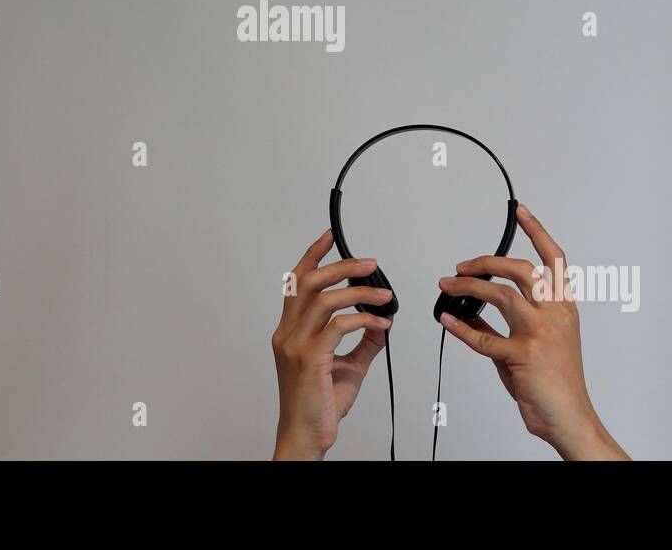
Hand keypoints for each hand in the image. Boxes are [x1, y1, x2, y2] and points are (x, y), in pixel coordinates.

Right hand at [271, 230, 393, 459]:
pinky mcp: (310, 359)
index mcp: (290, 330)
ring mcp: (296, 345)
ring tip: (384, 295)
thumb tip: (383, 322)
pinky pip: (338, 327)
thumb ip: (364, 342)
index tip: (330, 237)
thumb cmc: (319, 403)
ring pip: (324, 300)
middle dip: (341, 266)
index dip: (313, 255)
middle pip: (308, 282)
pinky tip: (381, 325)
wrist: (307, 435)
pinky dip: (363, 320)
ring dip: (359, 293)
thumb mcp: (349, 366)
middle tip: (370, 264)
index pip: (297, 282)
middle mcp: (288, 333)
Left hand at [437, 203, 628, 459]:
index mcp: (564, 307)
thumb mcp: (536, 344)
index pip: (555, 260)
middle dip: (486, 261)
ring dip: (467, 286)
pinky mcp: (522, 355)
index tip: (521, 210)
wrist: (570, 418)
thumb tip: (471, 310)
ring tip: (447, 284)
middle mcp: (555, 314)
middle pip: (521, 269)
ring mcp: (540, 333)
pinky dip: (460, 326)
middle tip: (462, 264)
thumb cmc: (556, 382)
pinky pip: (482, 336)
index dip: (537, 231)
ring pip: (500, 294)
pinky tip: (447, 320)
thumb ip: (506, 325)